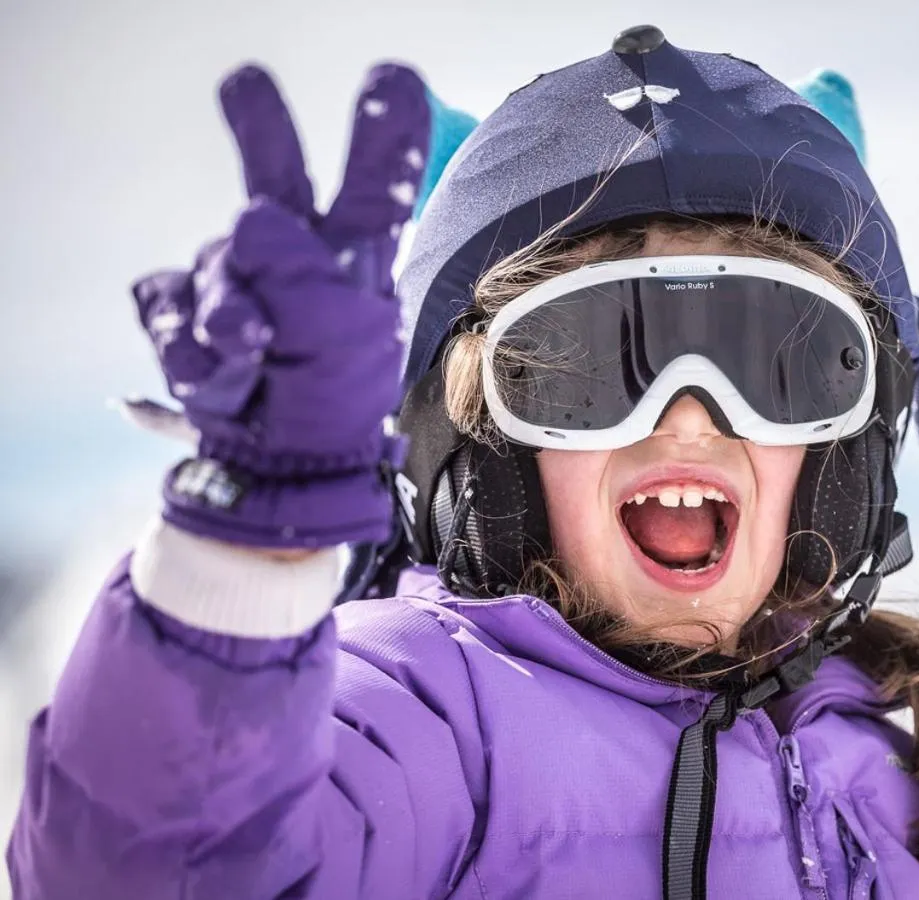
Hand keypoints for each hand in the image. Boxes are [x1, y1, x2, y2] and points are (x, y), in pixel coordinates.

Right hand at [131, 62, 429, 547]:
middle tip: (243, 82)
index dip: (383, 136)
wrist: (279, 466)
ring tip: (257, 364)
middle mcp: (296, 256)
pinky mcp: (184, 307)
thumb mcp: (345, 345)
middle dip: (262, 129)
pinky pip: (167, 305)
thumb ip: (308, 275)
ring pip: (216, 267)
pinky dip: (190, 349)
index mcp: (355, 259)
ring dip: (231, 324)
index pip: (373, 187)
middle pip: (275, 176)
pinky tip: (220, 377)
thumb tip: (257, 216)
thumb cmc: (331, 404)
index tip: (395, 80)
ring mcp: (237, 278)